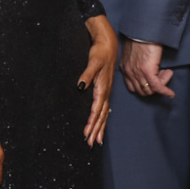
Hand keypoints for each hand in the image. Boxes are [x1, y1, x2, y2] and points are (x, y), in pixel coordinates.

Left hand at [81, 19, 117, 144]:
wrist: (108, 45)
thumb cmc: (100, 53)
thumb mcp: (93, 62)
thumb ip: (87, 74)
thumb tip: (80, 86)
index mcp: (102, 88)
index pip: (96, 110)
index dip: (91, 122)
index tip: (86, 133)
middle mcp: (105, 92)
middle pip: (101, 116)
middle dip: (96, 130)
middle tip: (90, 143)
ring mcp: (106, 92)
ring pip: (104, 114)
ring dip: (100, 128)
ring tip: (96, 140)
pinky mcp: (105, 90)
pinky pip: (104, 108)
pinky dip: (102, 119)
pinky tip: (101, 125)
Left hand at [119, 37, 174, 99]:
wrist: (144, 29)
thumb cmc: (141, 36)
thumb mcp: (134, 51)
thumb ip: (136, 62)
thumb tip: (147, 67)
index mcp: (124, 67)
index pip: (133, 87)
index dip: (145, 85)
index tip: (154, 76)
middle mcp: (128, 72)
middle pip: (142, 91)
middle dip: (153, 86)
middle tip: (162, 74)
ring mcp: (137, 72)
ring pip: (150, 89)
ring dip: (161, 84)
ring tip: (167, 72)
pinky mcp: (147, 70)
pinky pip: (157, 86)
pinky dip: (165, 91)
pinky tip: (171, 93)